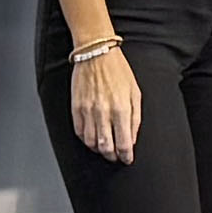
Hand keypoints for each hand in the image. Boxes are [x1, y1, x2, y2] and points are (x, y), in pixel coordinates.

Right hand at [68, 45, 147, 160]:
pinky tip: (93, 138)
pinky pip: (79, 132)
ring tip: (105, 148)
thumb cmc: (118, 71)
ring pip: (91, 143)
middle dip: (112, 156)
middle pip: (106, 147)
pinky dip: (86, 140)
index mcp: (121, 109)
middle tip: (116, 157)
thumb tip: (132, 139)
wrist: (96, 54)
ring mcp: (87, 111)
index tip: (127, 159)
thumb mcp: (135, 93)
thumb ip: (135, 119)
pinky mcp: (76, 108)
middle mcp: (103, 112)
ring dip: (99, 150)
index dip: (126, 156)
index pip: (123, 143)